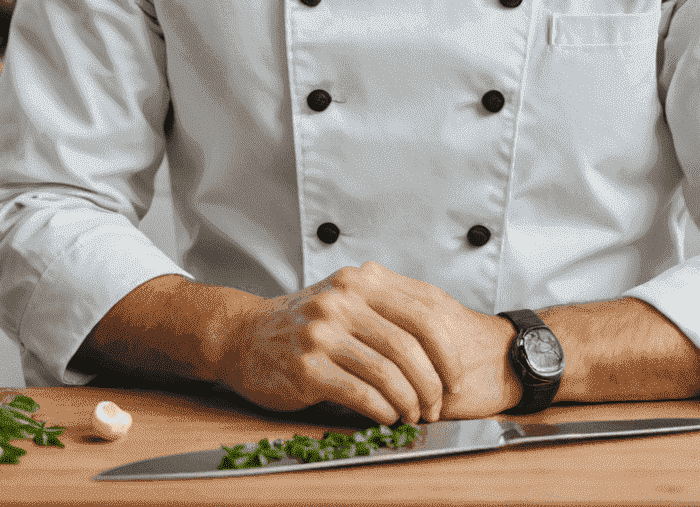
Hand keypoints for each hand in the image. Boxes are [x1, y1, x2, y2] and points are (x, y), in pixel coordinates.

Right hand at [215, 261, 521, 423]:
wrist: (244, 335)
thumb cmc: (303, 324)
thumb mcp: (345, 299)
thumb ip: (386, 308)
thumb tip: (441, 343)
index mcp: (361, 281)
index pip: (424, 311)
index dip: (447, 350)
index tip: (455, 376)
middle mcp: (344, 299)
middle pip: (409, 344)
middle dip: (432, 382)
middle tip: (438, 405)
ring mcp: (323, 331)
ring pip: (387, 371)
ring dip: (409, 402)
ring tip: (414, 416)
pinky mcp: (307, 366)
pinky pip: (360, 392)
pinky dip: (382, 410)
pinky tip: (388, 418)